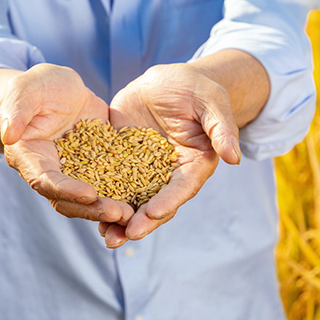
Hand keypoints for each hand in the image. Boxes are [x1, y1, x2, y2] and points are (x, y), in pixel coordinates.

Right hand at [0, 64, 134, 223]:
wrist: (59, 88)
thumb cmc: (36, 86)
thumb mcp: (26, 89)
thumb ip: (16, 109)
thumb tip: (9, 135)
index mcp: (30, 158)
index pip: (45, 181)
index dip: (66, 190)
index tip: (89, 194)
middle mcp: (51, 172)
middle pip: (69, 200)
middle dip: (94, 208)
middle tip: (120, 213)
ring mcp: (76, 173)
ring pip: (91, 199)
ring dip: (111, 208)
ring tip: (134, 213)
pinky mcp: (98, 166)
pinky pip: (112, 184)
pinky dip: (126, 193)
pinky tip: (148, 198)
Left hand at [100, 64, 240, 246]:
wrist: (165, 81)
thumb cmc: (195, 89)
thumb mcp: (211, 102)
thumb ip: (221, 129)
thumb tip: (234, 158)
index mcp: (193, 165)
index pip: (181, 188)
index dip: (168, 202)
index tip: (153, 214)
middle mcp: (167, 175)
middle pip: (155, 203)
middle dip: (141, 221)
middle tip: (125, 235)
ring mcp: (142, 170)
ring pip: (131, 200)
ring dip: (119, 219)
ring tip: (106, 238)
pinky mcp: (120, 160)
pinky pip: (109, 181)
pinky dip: (100, 197)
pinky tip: (85, 209)